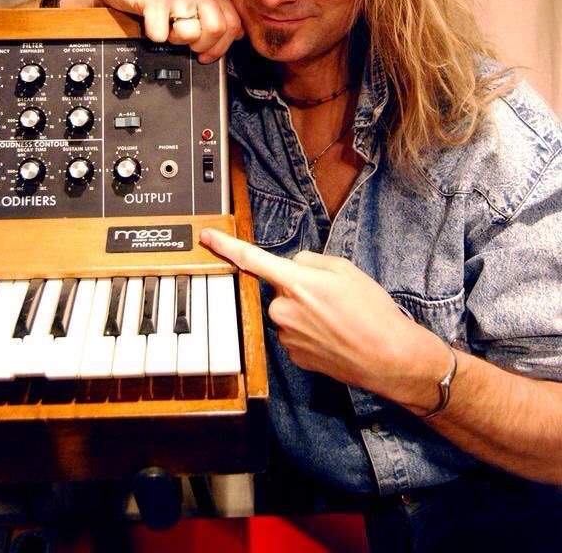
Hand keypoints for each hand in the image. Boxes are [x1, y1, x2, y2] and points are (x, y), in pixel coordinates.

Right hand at [60, 0, 243, 61]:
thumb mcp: (189, 4)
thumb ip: (213, 15)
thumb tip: (237, 35)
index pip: (232, 23)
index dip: (220, 47)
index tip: (206, 55)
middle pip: (217, 29)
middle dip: (200, 45)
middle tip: (183, 42)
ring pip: (191, 33)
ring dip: (174, 40)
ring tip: (165, 28)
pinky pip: (162, 33)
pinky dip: (154, 36)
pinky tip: (149, 23)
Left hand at [200, 228, 450, 411]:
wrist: (387, 357)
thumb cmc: (371, 311)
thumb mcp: (344, 269)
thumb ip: (311, 261)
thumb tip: (294, 265)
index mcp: (295, 282)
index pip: (251, 259)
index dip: (225, 245)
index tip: (206, 237)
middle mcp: (283, 310)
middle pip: (280, 289)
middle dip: (299, 289)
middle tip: (331, 297)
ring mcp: (286, 337)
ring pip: (288, 313)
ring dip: (306, 312)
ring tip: (338, 319)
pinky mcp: (294, 357)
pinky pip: (295, 335)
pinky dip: (310, 332)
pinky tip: (334, 336)